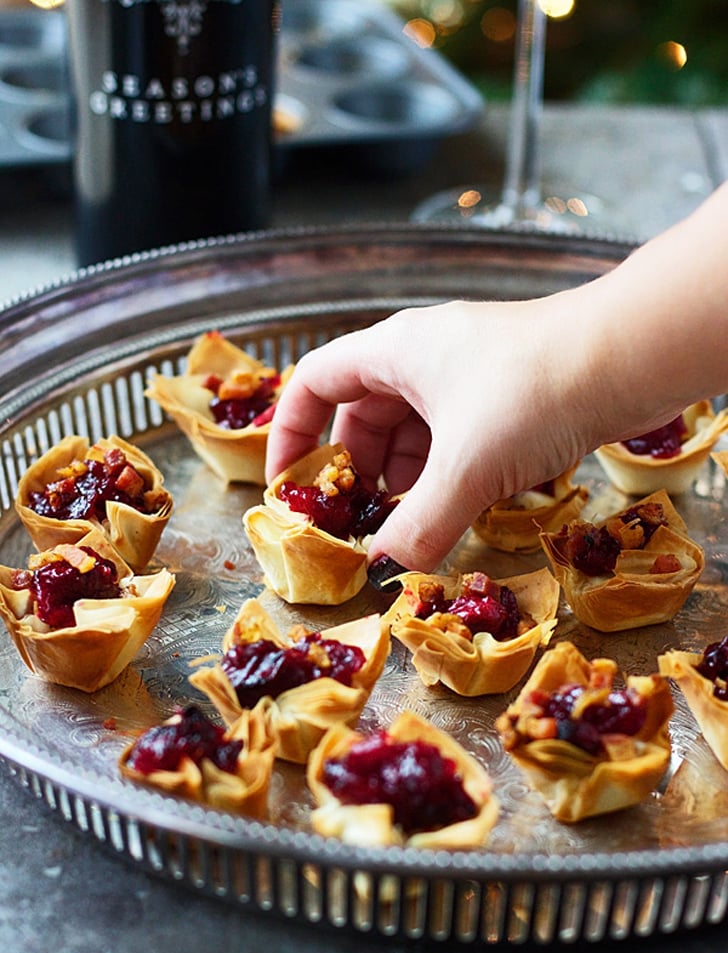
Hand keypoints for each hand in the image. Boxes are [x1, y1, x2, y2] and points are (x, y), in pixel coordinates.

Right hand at [266, 298, 594, 571]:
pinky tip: (463, 507)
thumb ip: (420, 525)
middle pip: (365, 414)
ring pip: (417, 430)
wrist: (633, 356)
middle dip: (361, 471)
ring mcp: (472, 373)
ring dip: (410, 478)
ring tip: (415, 523)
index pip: (315, 382)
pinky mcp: (511, 395)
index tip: (290, 486)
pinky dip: (451, 474)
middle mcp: (428, 355)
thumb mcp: (467, 467)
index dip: (292, 433)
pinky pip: (459, 438)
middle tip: (364, 521)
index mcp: (396, 350)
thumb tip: (385, 573)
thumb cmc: (537, 389)